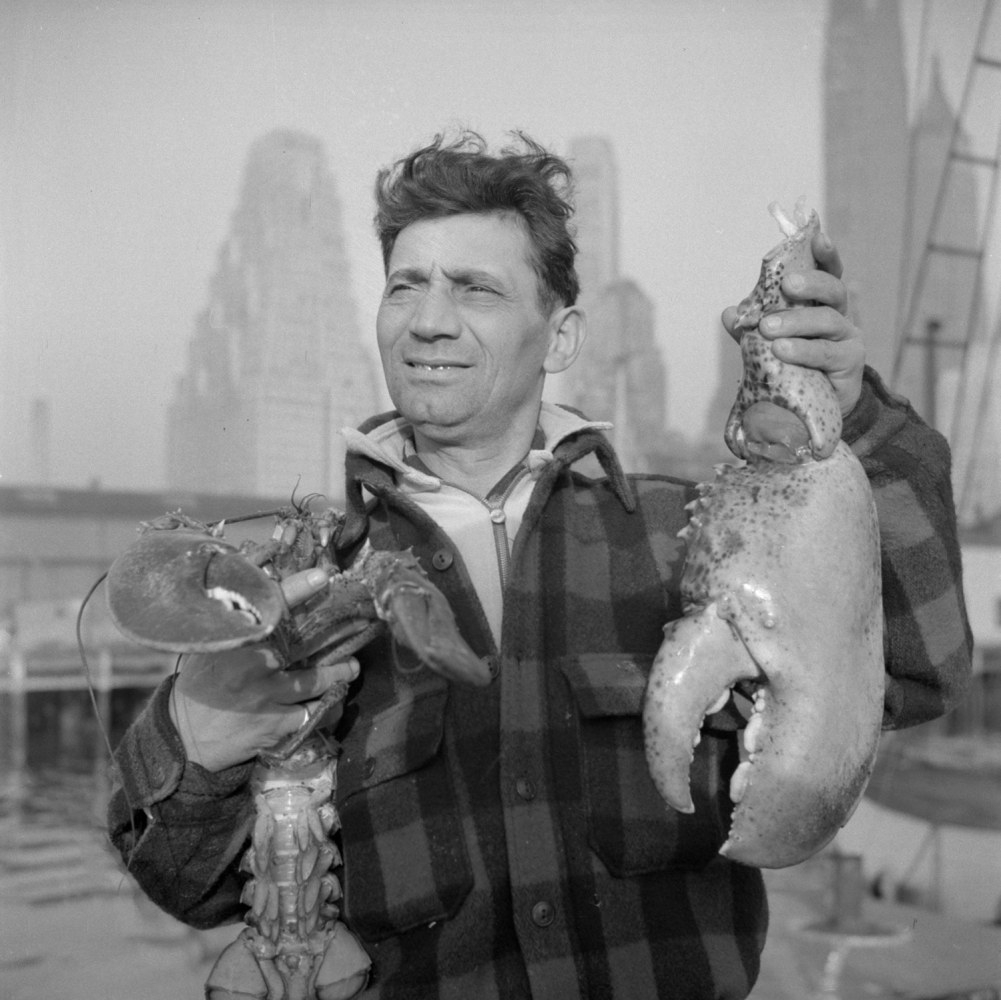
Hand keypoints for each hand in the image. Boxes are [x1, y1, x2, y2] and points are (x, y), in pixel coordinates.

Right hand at [168, 567, 361, 771]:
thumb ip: (239, 623)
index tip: (321, 576)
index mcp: (237, 642)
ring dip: (340, 673)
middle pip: (305, 644)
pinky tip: (334, 701)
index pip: (269, 609)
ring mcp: (266, 697)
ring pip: (317, 681)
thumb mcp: (215, 647)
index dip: (297, 589)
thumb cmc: (204, 683)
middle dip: (338, 633)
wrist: (186, 738)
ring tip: (352, 667)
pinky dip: (327, 707)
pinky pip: (313, 713)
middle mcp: (253, 666)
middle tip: (361, 623)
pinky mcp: (275, 725)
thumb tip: (261, 584)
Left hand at [722, 230, 865, 415]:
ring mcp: (847, 339)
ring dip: (797, 322)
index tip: (817, 238)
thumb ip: (750, 328)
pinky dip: (803, 350)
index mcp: (820, 304)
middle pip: (832, 290)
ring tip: (769, 329)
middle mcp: (838, 316)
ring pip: (828, 320)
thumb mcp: (768, 344)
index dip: (825, 254)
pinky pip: (826, 353)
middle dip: (810, 284)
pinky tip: (782, 350)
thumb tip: (728, 313)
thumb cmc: (793, 366)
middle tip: (787, 286)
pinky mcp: (850, 363)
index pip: (827, 272)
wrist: (814, 406)